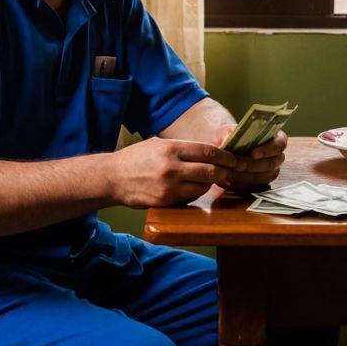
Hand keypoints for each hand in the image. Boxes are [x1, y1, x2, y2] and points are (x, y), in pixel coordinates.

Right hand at [108, 137, 237, 207]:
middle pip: (210, 171)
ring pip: (203, 187)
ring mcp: (169, 187)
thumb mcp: (158, 144)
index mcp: (170, 149)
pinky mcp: (166, 201)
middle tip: (231, 170)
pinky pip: (190, 197)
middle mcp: (171, 168)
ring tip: (212, 178)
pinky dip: (196, 192)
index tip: (233, 158)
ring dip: (211, 183)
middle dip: (225, 171)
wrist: (112, 178)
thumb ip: (183, 147)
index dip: (225, 156)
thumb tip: (210, 151)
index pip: (207, 152)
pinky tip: (195, 187)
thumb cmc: (136, 158)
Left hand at [216, 128, 287, 193]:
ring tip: (231, 173)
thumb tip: (232, 138)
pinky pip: (257, 186)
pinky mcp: (262, 182)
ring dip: (247, 176)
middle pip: (272, 163)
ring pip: (265, 177)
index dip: (268, 150)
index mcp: (275, 138)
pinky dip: (244, 183)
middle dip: (253, 165)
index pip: (280, 144)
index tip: (254, 154)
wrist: (223, 151)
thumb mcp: (228, 131)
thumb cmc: (230, 137)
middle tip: (237, 165)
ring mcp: (271, 170)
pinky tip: (231, 180)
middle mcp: (277, 155)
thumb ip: (231, 134)